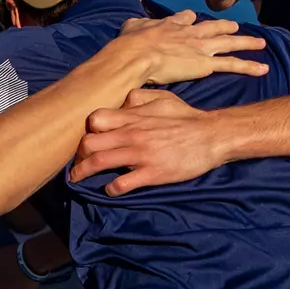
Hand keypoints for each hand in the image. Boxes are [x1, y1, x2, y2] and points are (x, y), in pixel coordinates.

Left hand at [70, 89, 227, 193]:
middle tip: (76, 163)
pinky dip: (111, 189)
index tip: (86, 139)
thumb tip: (121, 100)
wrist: (212, 136)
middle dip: (78, 155)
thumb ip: (139, 98)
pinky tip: (110, 190)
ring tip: (77, 179)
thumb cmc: (187, 117)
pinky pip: (122, 183)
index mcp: (133, 116)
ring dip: (83, 173)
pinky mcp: (151, 173)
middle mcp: (132, 134)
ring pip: (99, 162)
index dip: (87, 130)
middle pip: (89, 143)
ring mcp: (140, 154)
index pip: (95, 119)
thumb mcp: (163, 98)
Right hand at [98, 11, 267, 86]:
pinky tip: (262, 69)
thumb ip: (136, 24)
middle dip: (225, 27)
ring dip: (246, 42)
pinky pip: (232, 64)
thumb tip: (133, 23)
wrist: (137, 55)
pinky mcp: (207, 63)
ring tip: (261, 43)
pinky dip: (249, 66)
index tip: (192, 19)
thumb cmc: (130, 44)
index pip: (185, 19)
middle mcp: (190, 33)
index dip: (189, 20)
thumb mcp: (131, 26)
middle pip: (213, 27)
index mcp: (171, 24)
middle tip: (235, 26)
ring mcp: (201, 47)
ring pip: (229, 43)